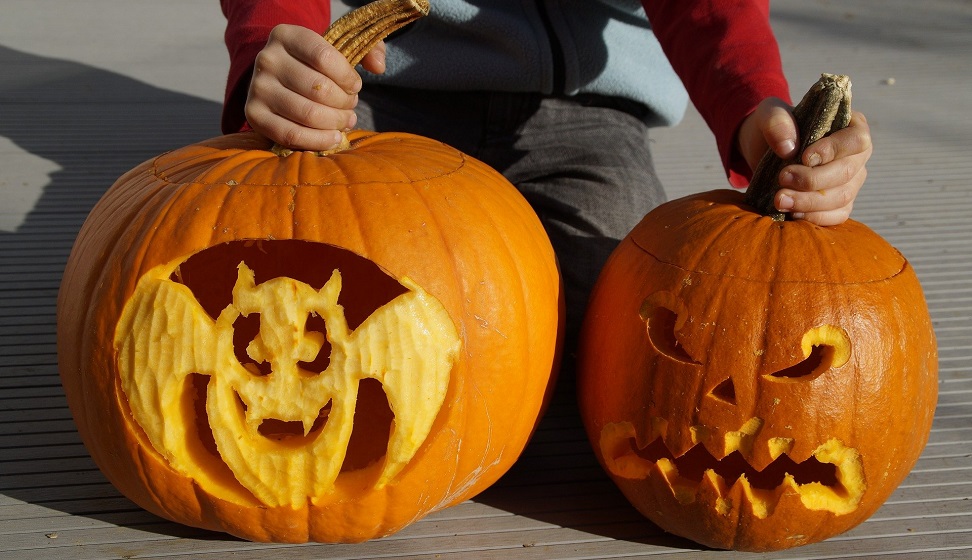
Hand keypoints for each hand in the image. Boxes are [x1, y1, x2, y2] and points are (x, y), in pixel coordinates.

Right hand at [244, 24, 385, 151]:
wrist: (278, 79)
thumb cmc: (314, 65)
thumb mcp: (338, 47)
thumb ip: (367, 49)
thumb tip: (379, 66)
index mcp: (286, 35)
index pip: (325, 57)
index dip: (348, 77)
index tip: (355, 86)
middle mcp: (267, 59)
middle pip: (319, 88)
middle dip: (345, 103)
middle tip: (350, 106)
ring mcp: (257, 88)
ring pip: (308, 114)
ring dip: (336, 122)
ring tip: (345, 121)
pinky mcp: (254, 115)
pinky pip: (292, 135)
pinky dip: (319, 141)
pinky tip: (334, 137)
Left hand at [737, 97, 872, 225]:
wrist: (765, 151)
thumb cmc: (776, 128)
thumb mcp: (769, 114)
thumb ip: (776, 122)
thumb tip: (788, 148)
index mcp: (850, 126)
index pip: (857, 139)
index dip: (834, 150)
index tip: (805, 157)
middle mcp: (856, 156)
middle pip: (847, 172)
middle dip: (813, 180)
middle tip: (783, 178)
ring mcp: (850, 182)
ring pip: (842, 197)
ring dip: (809, 202)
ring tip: (779, 199)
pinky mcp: (838, 204)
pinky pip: (837, 216)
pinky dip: (815, 217)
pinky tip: (792, 213)